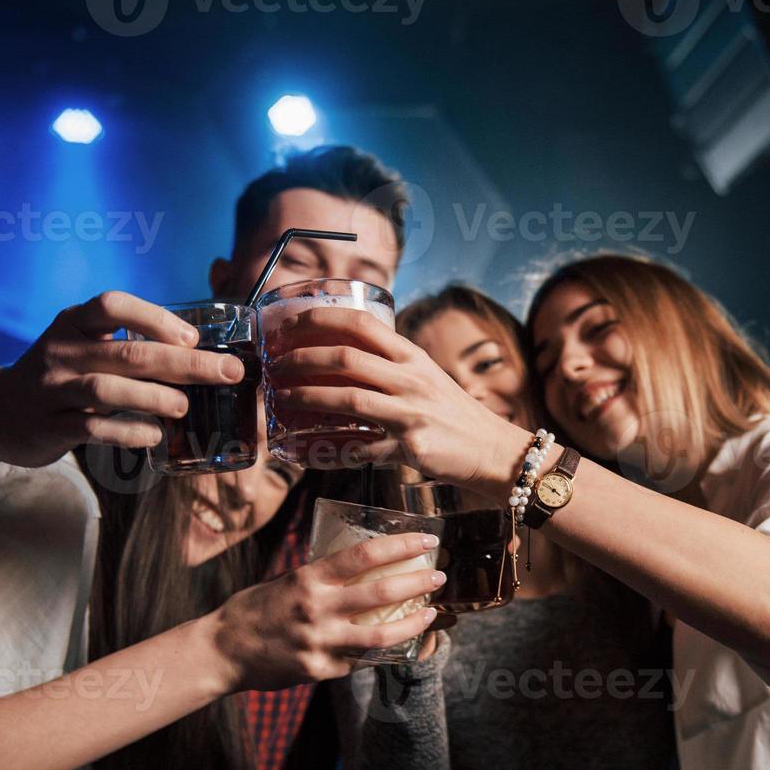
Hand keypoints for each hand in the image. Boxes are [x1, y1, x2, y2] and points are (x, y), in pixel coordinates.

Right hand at [0, 291, 246, 466]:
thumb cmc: (60, 375)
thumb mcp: (82, 345)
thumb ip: (127, 344)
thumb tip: (199, 355)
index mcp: (74, 323)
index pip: (113, 306)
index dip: (156, 318)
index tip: (192, 337)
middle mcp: (61, 351)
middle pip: (128, 354)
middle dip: (185, 364)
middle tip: (227, 372)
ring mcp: (53, 389)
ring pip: (108, 390)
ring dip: (155, 398)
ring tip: (185, 406)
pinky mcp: (50, 426)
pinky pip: (94, 429)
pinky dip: (129, 432)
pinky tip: (154, 435)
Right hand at [203, 532, 445, 691]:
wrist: (223, 651)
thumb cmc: (255, 609)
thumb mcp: (287, 580)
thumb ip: (322, 577)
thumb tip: (361, 565)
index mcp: (309, 578)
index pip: (364, 555)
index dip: (400, 545)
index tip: (426, 539)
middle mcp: (317, 608)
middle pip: (381, 593)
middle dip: (417, 582)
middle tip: (438, 576)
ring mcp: (321, 642)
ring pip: (381, 634)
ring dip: (413, 623)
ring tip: (430, 614)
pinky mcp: (320, 670)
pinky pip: (361, 661)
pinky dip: (383, 652)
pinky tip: (400, 645)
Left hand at [267, 307, 531, 494]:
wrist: (494, 451)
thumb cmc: (454, 415)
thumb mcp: (425, 378)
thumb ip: (389, 367)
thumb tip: (343, 358)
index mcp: (411, 356)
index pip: (361, 322)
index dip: (320, 318)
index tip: (289, 323)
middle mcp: (410, 378)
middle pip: (346, 357)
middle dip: (302, 358)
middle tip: (275, 364)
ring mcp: (411, 412)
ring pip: (348, 397)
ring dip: (307, 396)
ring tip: (281, 397)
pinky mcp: (411, 446)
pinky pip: (363, 447)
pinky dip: (334, 450)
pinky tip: (310, 452)